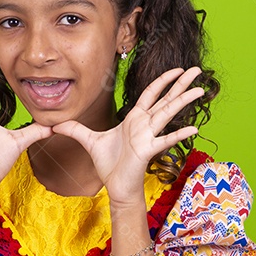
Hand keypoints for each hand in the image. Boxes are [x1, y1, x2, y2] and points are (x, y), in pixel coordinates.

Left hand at [50, 66, 203, 204]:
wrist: (115, 186)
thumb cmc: (109, 164)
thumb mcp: (89, 141)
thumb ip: (75, 129)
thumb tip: (55, 124)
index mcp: (135, 119)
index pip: (151, 94)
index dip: (163, 80)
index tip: (176, 69)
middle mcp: (145, 124)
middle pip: (166, 99)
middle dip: (180, 83)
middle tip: (197, 70)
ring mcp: (149, 136)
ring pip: (168, 114)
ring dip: (184, 101)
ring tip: (200, 90)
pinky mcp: (148, 150)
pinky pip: (165, 140)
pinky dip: (178, 134)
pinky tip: (194, 128)